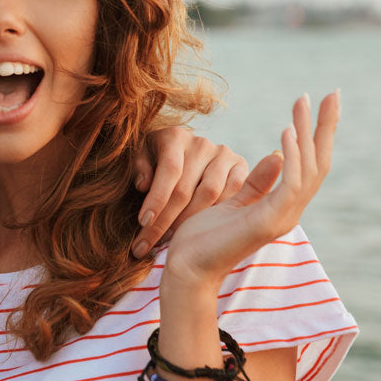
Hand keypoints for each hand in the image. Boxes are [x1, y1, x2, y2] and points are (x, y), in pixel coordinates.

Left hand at [129, 126, 253, 257]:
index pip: (169, 170)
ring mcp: (223, 154)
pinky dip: (216, 213)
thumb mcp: (142, 159)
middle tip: (149, 243)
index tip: (143, 223)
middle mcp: (201, 143)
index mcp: (175, 136)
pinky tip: (199, 228)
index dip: (156, 198)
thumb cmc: (157, 159)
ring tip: (171, 239)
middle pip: (186, 188)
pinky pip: (232, 193)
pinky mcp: (240, 166)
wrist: (186, 154)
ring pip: (210, 193)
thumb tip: (143, 185)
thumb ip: (140, 168)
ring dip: (190, 221)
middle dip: (165, 220)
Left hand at [162, 92, 339, 288]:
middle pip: (319, 163)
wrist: (187, 268)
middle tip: (332, 93)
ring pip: (308, 170)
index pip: (310, 164)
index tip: (322, 102)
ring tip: (302, 103)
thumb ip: (258, 181)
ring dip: (307, 134)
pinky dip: (291, 157)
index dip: (318, 133)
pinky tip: (286, 133)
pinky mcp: (268, 222)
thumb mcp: (234, 199)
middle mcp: (290, 212)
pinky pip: (288, 184)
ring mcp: (282, 218)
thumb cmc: (205, 237)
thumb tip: (277, 154)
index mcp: (283, 205)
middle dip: (325, 127)